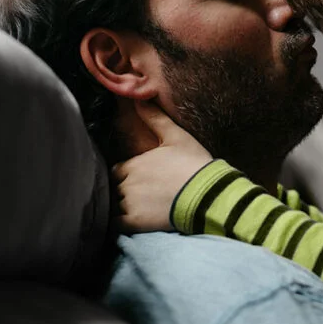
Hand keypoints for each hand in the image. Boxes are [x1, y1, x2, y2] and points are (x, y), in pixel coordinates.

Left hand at [112, 100, 212, 232]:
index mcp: (133, 163)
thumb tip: (139, 99)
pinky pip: (116, 224)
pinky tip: (129, 223)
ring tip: (137, 210)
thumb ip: (155, 118)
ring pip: (114, 206)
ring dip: (120, 207)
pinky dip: (118, 224)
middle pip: (114, 188)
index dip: (125, 175)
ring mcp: (129, 203)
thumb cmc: (193, 163)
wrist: (207, 193)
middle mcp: (127, 183)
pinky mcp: (135, 222)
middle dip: (122, 191)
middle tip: (139, 196)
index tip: (138, 179)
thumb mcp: (176, 136)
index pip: (117, 170)